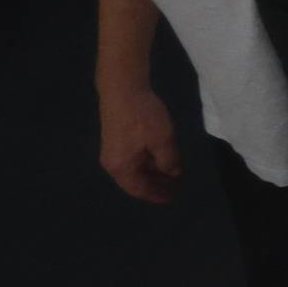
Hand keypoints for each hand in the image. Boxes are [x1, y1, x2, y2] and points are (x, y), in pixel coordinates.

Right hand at [98, 85, 181, 204]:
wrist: (123, 89)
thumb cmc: (142, 117)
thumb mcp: (162, 140)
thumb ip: (169, 160)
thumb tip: (172, 174)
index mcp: (121, 168)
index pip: (140, 189)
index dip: (156, 195)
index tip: (172, 198)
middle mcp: (112, 164)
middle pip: (135, 181)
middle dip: (155, 185)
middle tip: (175, 187)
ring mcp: (112, 152)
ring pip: (134, 170)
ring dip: (152, 173)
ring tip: (171, 175)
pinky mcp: (115, 140)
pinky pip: (132, 160)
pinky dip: (147, 163)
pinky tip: (160, 159)